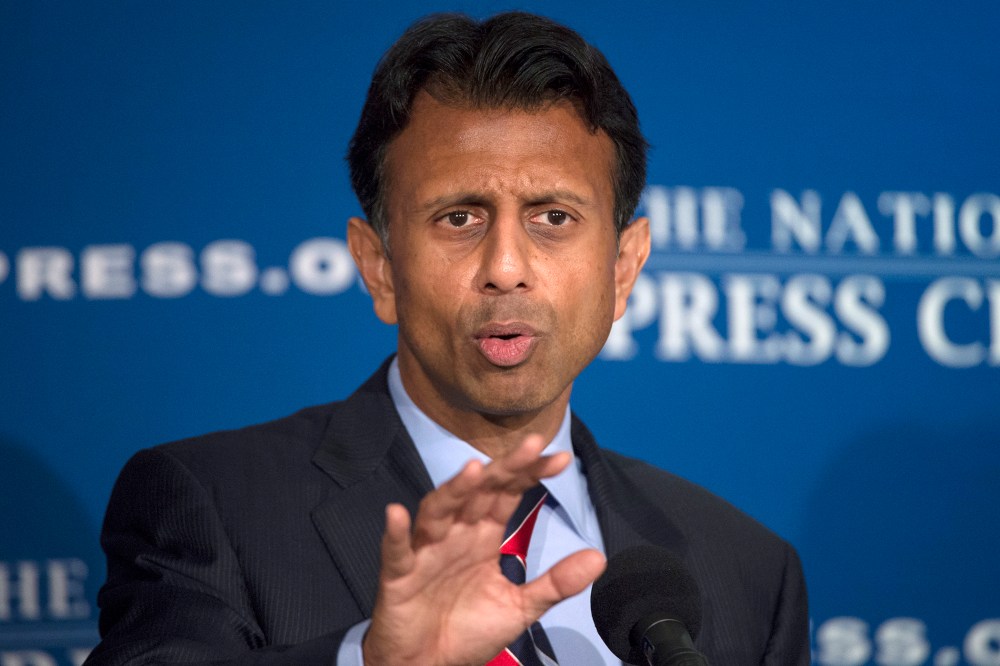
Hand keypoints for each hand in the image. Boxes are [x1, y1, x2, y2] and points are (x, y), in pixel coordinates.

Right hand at [362, 435, 606, 665]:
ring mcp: (426, 551)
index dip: (530, 474)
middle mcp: (456, 535)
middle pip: (479, 492)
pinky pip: (395, 550)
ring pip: (439, 511)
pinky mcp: (399, 575)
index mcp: (483, 537)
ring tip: (473, 470)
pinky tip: (398, 513)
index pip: (508, 494)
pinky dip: (395, 532)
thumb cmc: (468, 630)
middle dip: (504, 468)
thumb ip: (556, 582)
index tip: (560, 458)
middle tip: (531, 445)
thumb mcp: (520, 606)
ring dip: (454, 490)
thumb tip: (598, 557)